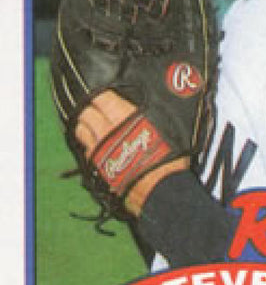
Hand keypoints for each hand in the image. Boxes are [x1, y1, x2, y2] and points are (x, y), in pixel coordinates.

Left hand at [76, 91, 189, 216]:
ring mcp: (98, 148)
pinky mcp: (96, 166)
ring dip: (85, 126)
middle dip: (90, 109)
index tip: (105, 97)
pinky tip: (97, 146)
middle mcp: (105, 129)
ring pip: (81, 131)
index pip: (101, 97)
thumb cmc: (166, 155)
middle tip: (97, 110)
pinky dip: (89, 145)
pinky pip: (86, 150)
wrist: (158, 189)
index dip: (102, 96)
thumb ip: (148, 113)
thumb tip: (143, 105)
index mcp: (122, 115)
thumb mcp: (163, 125)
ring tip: (93, 126)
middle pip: (86, 113)